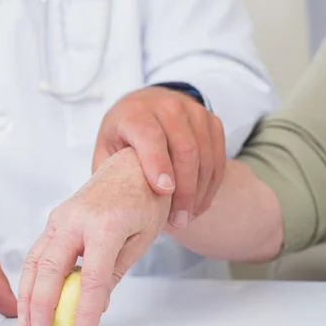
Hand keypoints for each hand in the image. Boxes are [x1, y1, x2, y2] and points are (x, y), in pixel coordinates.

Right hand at [18, 148, 169, 325]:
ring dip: (27, 294)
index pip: (93, 278)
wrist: (133, 165)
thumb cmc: (145, 198)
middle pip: (50, 268)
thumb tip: (98, 304)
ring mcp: (62, 216)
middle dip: (41, 306)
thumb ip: (116, 272)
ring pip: (35, 259)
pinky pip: (38, 251)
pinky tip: (30, 298)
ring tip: (25, 324)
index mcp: (106, 224)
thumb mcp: (142, 238)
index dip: (85, 311)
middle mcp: (77, 218)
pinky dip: (32, 277)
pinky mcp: (56, 218)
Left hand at [93, 86, 225, 228]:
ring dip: (199, 192)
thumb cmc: (123, 134)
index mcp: (135, 112)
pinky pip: (218, 157)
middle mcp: (166, 107)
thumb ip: (110, 172)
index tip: (163, 192)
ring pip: (205, 156)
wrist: (147, 104)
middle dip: (184, 190)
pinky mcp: (211, 121)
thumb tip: (116, 206)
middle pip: (185, 150)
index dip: (158, 163)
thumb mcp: (107, 148)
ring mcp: (193, 111)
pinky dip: (211, 186)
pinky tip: (198, 205)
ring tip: (187, 218)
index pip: (150, 136)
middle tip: (178, 220)